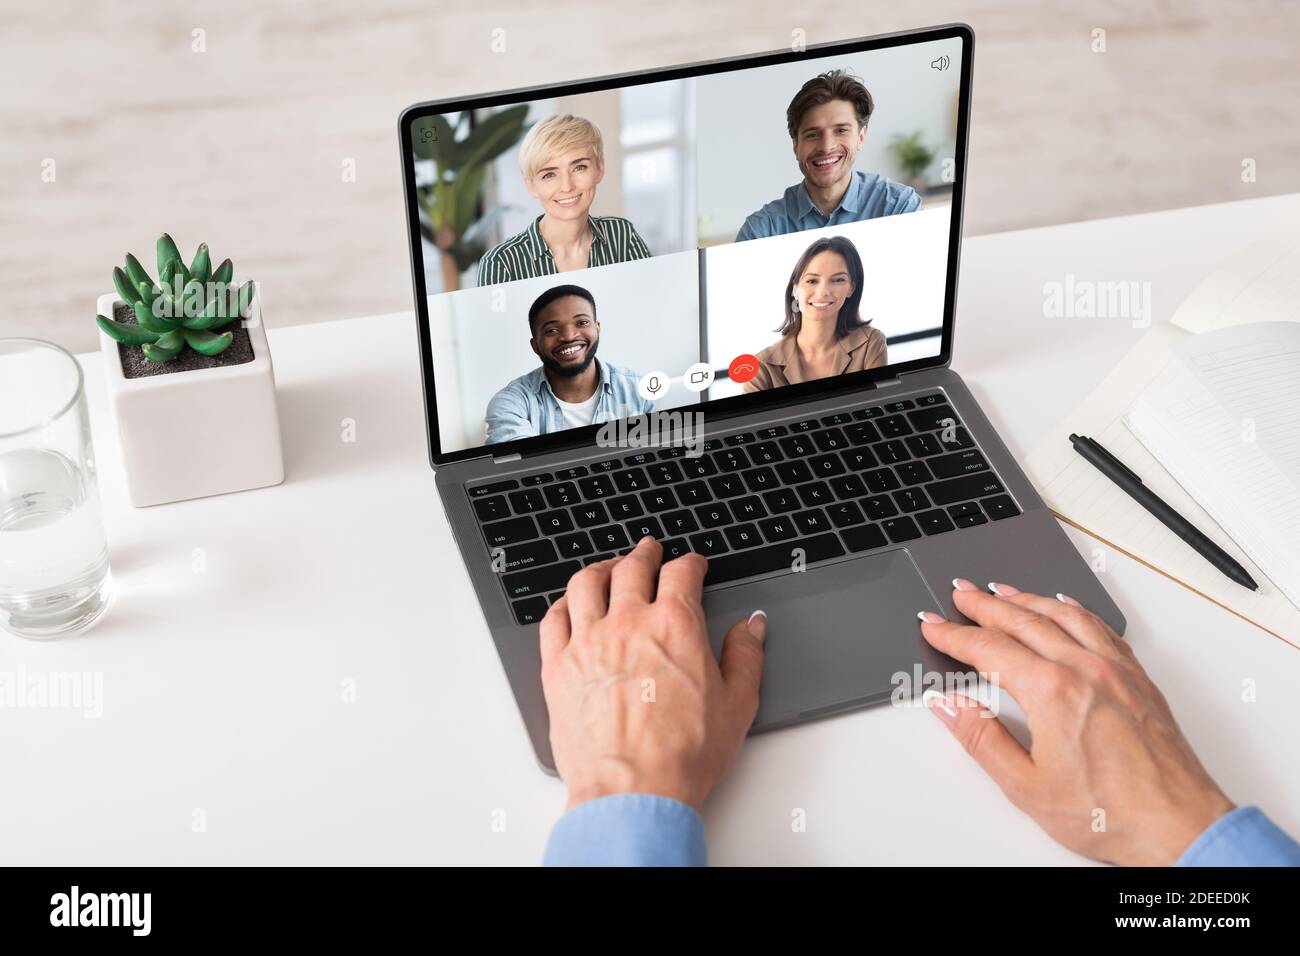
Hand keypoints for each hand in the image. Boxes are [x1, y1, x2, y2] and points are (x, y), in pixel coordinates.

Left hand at [539, 537, 766, 811]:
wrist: (633, 791)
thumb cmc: (683, 754)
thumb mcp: (737, 703)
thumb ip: (746, 656)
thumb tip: (751, 627)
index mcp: (674, 625)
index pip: (682, 574)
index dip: (691, 563)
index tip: (693, 564)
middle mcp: (627, 624)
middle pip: (631, 568)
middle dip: (644, 553)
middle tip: (649, 550)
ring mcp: (587, 643)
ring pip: (585, 584)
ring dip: (600, 568)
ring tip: (608, 567)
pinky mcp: (558, 668)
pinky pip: (553, 620)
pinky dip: (563, 604)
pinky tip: (570, 605)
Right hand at [918, 581, 1233, 865]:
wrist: (1179, 826)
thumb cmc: (1112, 813)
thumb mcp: (1026, 786)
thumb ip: (982, 739)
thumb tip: (949, 707)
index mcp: (1051, 692)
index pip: (988, 649)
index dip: (954, 636)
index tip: (934, 626)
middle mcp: (1085, 670)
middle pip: (1023, 621)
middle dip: (984, 605)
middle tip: (960, 594)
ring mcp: (1115, 670)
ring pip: (1062, 616)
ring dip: (1026, 598)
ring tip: (1001, 590)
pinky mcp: (1138, 679)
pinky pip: (1101, 628)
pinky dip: (1074, 610)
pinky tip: (1065, 606)